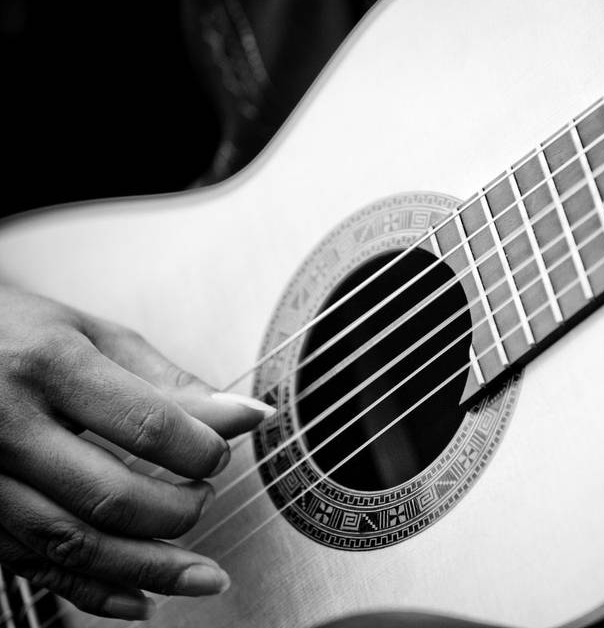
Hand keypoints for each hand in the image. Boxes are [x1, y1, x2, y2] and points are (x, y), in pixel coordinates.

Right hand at [0, 285, 274, 619]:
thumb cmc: (17, 333)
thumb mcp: (93, 336)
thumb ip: (170, 382)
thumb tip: (250, 416)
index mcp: (48, 366)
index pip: (147, 426)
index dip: (201, 450)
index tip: (221, 454)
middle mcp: (7, 425)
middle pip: (111, 496)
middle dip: (178, 512)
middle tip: (205, 496)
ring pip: (74, 544)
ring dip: (150, 570)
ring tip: (205, 577)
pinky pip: (35, 568)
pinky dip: (94, 592)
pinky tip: (142, 599)